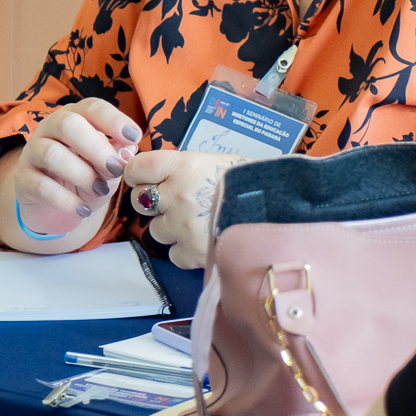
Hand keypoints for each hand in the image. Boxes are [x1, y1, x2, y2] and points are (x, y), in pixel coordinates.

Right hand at [11, 98, 141, 244]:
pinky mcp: (22, 179)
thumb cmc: (86, 177)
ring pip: (51, 154)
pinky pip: (41, 186)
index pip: (92, 107)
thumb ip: (117, 155)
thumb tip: (129, 149)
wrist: (56, 207)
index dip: (114, 120)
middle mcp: (50, 128)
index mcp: (76, 117)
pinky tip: (82, 210)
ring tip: (100, 191)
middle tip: (116, 169)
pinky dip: (66, 200)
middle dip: (96, 147)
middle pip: (68, 124)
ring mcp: (32, 152)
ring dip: (82, 174)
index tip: (134, 137)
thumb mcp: (106, 166)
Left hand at [124, 149, 248, 269]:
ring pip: (155, 230)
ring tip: (196, 223)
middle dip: (154, 203)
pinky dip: (184, 251)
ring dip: (171, 228)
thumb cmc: (252, 183)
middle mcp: (178, 195)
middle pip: (140, 201)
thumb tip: (161, 173)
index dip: (136, 174)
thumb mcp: (218, 162)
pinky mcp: (192, 253)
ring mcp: (183, 226)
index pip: (137, 168)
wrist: (279, 211)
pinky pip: (173, 254)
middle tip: (176, 203)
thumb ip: (186, 168)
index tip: (143, 178)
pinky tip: (204, 240)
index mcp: (184, 166)